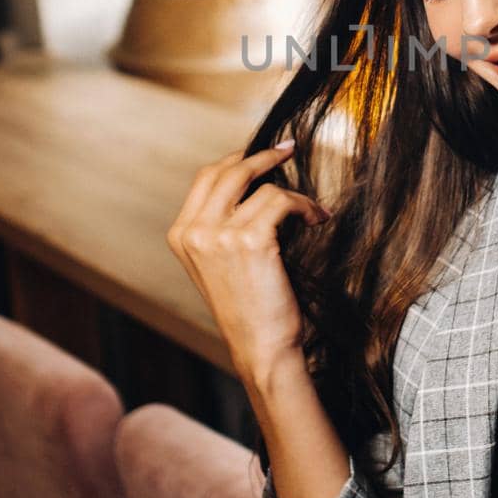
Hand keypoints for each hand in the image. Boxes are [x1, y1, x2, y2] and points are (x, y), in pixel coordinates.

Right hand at [166, 140, 329, 381]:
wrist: (261, 347)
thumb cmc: (249, 308)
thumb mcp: (220, 263)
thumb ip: (222, 225)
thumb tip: (255, 184)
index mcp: (181, 235)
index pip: (206, 178)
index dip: (235, 159)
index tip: (262, 154)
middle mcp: (194, 232)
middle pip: (228, 171)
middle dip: (261, 157)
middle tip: (288, 150)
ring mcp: (218, 235)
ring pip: (261, 185)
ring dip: (293, 193)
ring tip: (311, 211)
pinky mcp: (250, 240)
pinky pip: (281, 200)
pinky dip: (304, 205)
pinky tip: (317, 218)